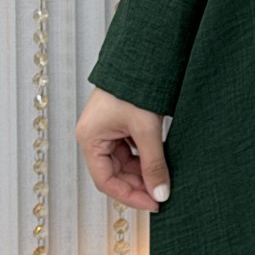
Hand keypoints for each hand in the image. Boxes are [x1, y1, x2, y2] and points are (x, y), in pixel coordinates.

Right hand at [75, 86, 169, 212]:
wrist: (144, 51)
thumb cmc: (137, 85)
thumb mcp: (146, 128)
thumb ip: (154, 162)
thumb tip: (161, 193)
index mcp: (90, 138)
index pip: (106, 181)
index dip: (130, 195)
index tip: (154, 204)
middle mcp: (94, 135)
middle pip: (115, 172)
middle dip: (139, 183)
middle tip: (163, 193)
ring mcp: (106, 127)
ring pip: (124, 160)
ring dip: (143, 170)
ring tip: (164, 178)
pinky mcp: (119, 120)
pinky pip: (130, 146)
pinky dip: (145, 155)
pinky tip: (161, 160)